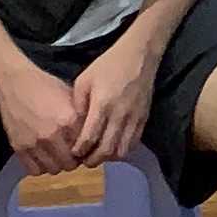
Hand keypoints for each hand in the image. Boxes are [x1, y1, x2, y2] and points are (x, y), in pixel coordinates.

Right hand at [0, 46, 91, 174]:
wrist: (14, 83)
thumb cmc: (47, 87)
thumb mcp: (72, 98)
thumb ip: (83, 119)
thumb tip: (95, 137)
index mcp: (69, 120)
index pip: (86, 149)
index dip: (87, 150)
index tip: (85, 147)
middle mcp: (52, 135)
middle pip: (70, 164)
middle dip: (73, 160)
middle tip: (71, 153)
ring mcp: (33, 143)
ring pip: (53, 169)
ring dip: (57, 164)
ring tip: (56, 154)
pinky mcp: (19, 148)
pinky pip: (34, 170)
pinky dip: (40, 166)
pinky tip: (43, 156)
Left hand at [58, 35, 159, 175]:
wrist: (139, 56)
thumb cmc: (107, 66)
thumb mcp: (83, 81)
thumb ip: (77, 105)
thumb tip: (72, 127)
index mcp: (102, 105)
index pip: (89, 138)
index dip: (79, 150)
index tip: (72, 153)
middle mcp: (119, 115)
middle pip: (106, 150)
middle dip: (92, 160)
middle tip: (83, 160)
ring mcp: (134, 118)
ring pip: (122, 150)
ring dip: (108, 158)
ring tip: (98, 154)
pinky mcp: (144, 119)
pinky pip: (133, 143)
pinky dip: (122, 150)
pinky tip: (113, 146)